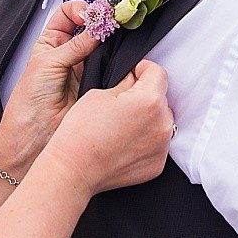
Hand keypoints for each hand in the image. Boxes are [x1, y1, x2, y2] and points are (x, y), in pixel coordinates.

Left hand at [0, 0, 103, 178]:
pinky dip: (116, 60)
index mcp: (51, 42)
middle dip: (100, 21)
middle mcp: (69, 52)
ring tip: (114, 36)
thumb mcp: (48, 63)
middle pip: (89, 27)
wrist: (35, 133)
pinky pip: (111, 66)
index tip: (88, 15)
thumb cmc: (30, 100)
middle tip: (109, 20)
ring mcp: (84, 67)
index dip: (80, 10)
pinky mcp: (97, 82)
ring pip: (102, 45)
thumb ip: (74, 45)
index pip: (68, 14)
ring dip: (109, 39)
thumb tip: (97, 28)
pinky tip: (117, 57)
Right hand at [42, 59, 171, 198]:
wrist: (75, 168)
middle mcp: (163, 123)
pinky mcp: (158, 164)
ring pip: (161, 121)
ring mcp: (162, 146)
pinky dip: (145, 140)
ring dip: (148, 118)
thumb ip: (124, 83)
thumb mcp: (99, 94)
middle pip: (161, 98)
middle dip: (145, 96)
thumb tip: (133, 79)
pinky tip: (124, 143)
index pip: (157, 72)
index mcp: (150, 100)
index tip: (131, 75)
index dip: (141, 69)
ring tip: (122, 126)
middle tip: (121, 105)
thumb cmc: (82, 130)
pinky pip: (157, 144)